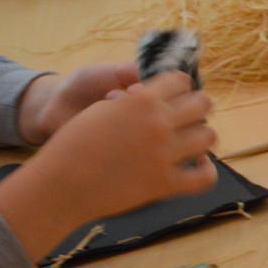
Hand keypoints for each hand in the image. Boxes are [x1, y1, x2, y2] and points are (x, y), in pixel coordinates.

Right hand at [0, 72, 217, 262]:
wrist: (58, 186)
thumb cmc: (71, 146)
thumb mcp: (99, 111)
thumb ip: (130, 101)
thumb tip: (150, 95)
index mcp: (142, 100)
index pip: (181, 81)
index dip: (180, 87)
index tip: (176, 96)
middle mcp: (158, 123)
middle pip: (202, 104)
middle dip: (197, 107)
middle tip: (188, 117)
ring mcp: (165, 154)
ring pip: (208, 136)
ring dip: (201, 136)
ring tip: (191, 140)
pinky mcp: (165, 184)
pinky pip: (205, 176)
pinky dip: (207, 169)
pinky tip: (198, 165)